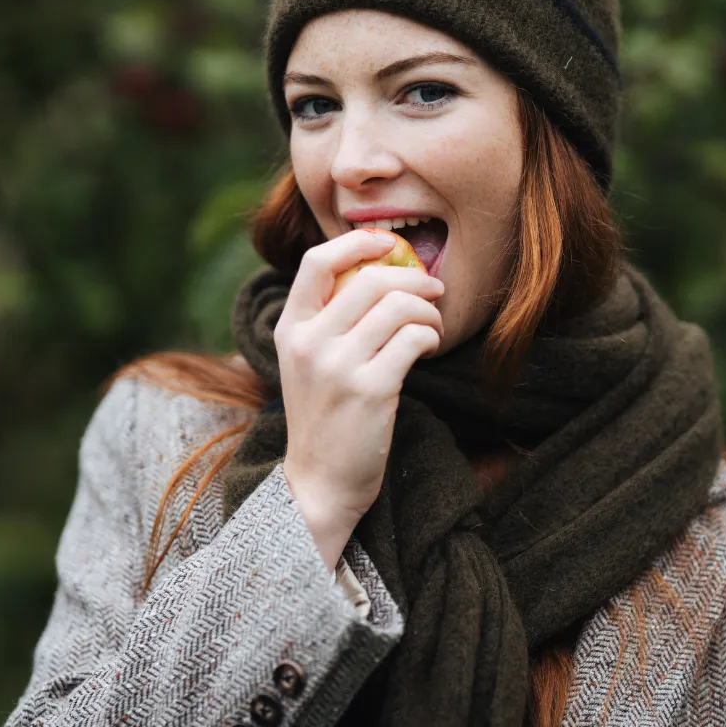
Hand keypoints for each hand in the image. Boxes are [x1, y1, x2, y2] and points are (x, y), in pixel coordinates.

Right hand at [275, 229, 444, 569]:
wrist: (319, 484)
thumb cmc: (322, 418)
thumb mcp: (307, 363)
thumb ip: (327, 320)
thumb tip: (378, 272)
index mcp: (290, 329)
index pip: (317, 262)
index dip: (357, 243)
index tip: (387, 245)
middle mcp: (309, 343)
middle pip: (371, 280)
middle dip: (413, 279)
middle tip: (434, 289)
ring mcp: (338, 367)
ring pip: (398, 307)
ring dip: (428, 311)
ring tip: (433, 326)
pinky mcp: (370, 390)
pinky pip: (413, 340)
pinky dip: (430, 336)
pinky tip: (428, 347)